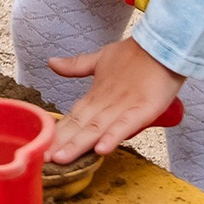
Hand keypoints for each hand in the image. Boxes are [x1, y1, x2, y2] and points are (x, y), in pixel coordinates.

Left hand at [45, 36, 184, 164]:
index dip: (58, 133)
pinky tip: (102, 149)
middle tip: (44, 159)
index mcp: (95, 94)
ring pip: (97, 128)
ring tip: (62, 158)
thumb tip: (52, 62)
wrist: (162, 44)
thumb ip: (77, 65)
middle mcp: (105, 102)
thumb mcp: (101, 59)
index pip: (73, 117)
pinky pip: (125, 125)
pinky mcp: (142, 109)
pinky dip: (113, 136)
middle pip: (80, 126)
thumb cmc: (134, 54)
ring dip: (79, 144)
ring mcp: (123, 106)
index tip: (41, 147)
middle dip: (62, 143)